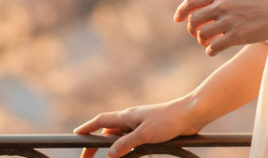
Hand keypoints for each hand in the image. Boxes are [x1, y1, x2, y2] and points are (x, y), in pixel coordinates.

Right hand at [73, 98, 200, 157]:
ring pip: (120, 136)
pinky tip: (128, 154)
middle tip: (87, 157)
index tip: (75, 135)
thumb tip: (108, 154)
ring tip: (103, 157)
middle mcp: (131, 119)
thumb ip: (126, 144)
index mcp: (127, 116)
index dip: (87, 128)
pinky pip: (132, 140)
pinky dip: (126, 147)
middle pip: (107, 131)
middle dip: (96, 143)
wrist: (191, 114)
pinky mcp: (151, 130)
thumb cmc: (168, 120)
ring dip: (111, 146)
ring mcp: (141, 124)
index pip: (101, 121)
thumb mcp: (145, 134)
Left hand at [174, 0, 267, 54]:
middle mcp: (222, 4)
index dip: (181, 11)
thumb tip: (208, 8)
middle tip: (198, 35)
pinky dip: (210, 51)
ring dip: (202, 41)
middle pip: (193, 19)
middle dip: (191, 30)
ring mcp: (229, 20)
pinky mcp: (237, 36)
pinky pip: (213, 47)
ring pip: (201, 34)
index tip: (177, 19)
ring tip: (209, 44)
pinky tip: (214, 51)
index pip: (192, 1)